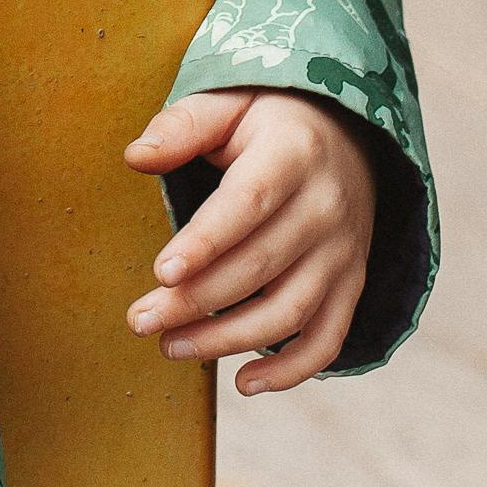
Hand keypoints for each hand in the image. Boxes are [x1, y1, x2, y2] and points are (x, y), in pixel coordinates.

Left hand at [122, 89, 375, 393]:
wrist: (345, 134)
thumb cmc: (266, 119)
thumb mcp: (228, 103)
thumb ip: (181, 126)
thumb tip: (136, 156)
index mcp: (293, 154)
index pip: (248, 204)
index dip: (206, 242)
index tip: (162, 272)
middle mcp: (326, 206)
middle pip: (259, 266)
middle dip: (195, 301)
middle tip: (139, 321)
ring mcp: (343, 250)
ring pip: (289, 311)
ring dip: (228, 339)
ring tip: (170, 347)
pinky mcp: (350, 283)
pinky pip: (328, 337)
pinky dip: (291, 369)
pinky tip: (243, 383)